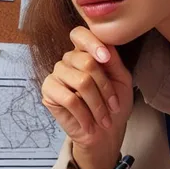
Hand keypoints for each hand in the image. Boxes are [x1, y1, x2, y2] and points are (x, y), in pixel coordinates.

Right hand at [41, 26, 133, 168]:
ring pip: (81, 82)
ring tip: (104, 119)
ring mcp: (56, 75)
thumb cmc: (114, 105)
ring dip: (97, 104)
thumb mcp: (121, 80)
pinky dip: (84, 114)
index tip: (106, 59)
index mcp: (85, 52)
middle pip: (86, 62)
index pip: (80, 34)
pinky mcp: (48, 92)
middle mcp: (68, 60)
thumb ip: (113, 61)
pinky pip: (68, 99)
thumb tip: (105, 47)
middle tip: (113, 106)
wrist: (104, 134)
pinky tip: (89, 124)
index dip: (92, 43)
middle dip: (105, 87)